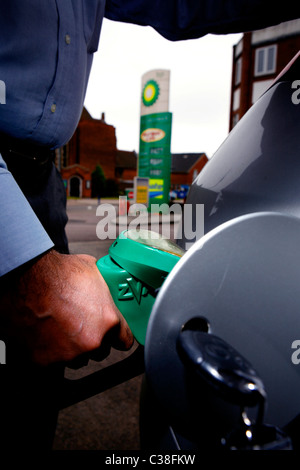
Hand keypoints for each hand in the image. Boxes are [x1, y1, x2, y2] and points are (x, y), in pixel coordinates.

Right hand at [0, 250, 133, 364]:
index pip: (125, 341)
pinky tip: (48, 333)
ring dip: (74, 347)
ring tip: (63, 327)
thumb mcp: (92, 272)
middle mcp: (91, 342)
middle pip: (101, 351)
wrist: (24, 281)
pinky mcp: (46, 361)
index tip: (114, 333)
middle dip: (94, 339)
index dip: (118, 335)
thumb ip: (105, 289)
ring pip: (78, 358)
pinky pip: (55, 361)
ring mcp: (69, 354)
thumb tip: (108, 288)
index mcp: (108, 321)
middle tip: (82, 324)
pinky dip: (52, 351)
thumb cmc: (55, 274)